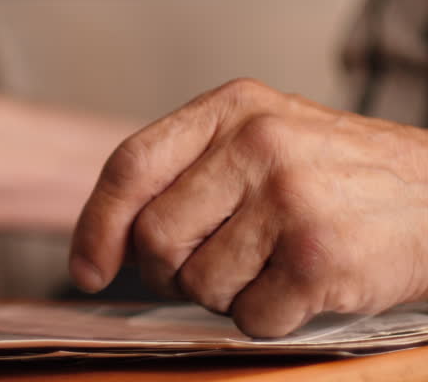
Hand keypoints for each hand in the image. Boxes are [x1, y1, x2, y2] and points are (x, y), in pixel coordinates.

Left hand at [70, 79, 427, 336]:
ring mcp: (289, 200)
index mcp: (232, 109)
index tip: (89, 268)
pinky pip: (249, 317)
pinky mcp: (318, 258)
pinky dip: (266, 317)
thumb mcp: (261, 137)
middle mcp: (256, 145)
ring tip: (270, 264)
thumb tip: (109, 239)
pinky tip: (299, 286)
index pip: (130, 166)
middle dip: (170, 270)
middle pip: (155, 236)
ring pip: (198, 284)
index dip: (97, 224)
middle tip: (212, 264)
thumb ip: (188, 170)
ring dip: (226, 293)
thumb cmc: (338, 174)